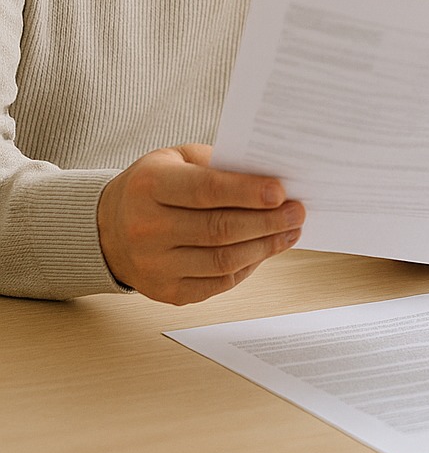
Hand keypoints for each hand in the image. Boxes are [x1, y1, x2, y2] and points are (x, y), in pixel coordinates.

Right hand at [97, 143, 304, 303]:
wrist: (108, 229)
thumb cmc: (152, 187)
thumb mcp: (176, 160)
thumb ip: (217, 166)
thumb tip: (269, 180)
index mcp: (149, 186)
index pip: (207, 190)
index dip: (248, 192)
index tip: (282, 192)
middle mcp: (146, 229)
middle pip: (220, 230)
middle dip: (267, 222)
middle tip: (297, 212)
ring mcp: (154, 266)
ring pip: (223, 261)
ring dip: (265, 247)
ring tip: (289, 232)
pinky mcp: (166, 292)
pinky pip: (218, 284)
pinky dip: (247, 267)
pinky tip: (264, 251)